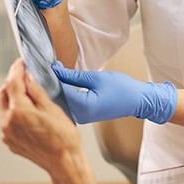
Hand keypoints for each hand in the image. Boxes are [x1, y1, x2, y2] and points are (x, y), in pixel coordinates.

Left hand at [0, 59, 95, 183]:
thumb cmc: (63, 136)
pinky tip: (30, 112)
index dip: (17, 69)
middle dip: (13, 82)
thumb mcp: (53, 107)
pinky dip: (16, 111)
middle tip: (26, 75)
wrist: (64, 161)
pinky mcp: (10, 141)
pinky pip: (8, 120)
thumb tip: (28, 77)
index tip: (22, 62)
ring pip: (5, 107)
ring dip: (14, 97)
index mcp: (19, 111)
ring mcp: (7, 133)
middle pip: (3, 93)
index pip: (12, 82)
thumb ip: (37, 91)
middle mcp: (8, 122)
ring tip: (31, 94)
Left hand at [52, 62, 177, 124]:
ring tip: (54, 73)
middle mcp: (79, 116)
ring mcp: (80, 118)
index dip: (51, 76)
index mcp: (83, 106)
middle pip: (56, 98)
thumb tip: (55, 70)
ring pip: (60, 102)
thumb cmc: (122, 88)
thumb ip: (73, 75)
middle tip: (48, 67)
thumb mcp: (96, 77)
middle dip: (51, 82)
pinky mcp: (82, 116)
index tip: (46, 65)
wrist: (137, 101)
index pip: (59, 90)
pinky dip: (63, 93)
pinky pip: (67, 105)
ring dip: (56, 88)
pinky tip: (62, 82)